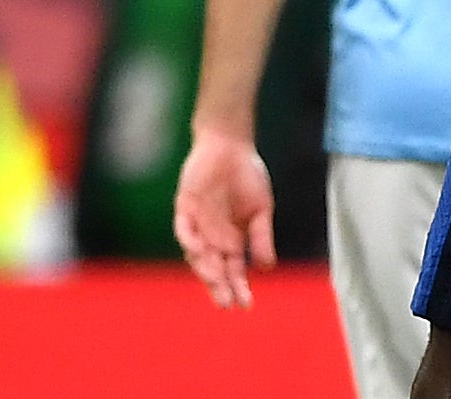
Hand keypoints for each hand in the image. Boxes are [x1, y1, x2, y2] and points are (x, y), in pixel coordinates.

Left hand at [174, 126, 275, 306]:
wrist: (230, 145)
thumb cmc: (247, 176)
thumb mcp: (261, 209)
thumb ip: (261, 237)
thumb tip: (266, 268)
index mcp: (232, 241)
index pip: (234, 271)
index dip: (239, 288)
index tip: (246, 305)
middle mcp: (212, 238)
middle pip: (214, 269)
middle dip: (219, 286)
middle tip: (225, 302)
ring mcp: (197, 224)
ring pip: (197, 254)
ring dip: (205, 267)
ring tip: (216, 279)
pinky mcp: (185, 208)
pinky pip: (184, 229)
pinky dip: (190, 240)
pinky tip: (199, 249)